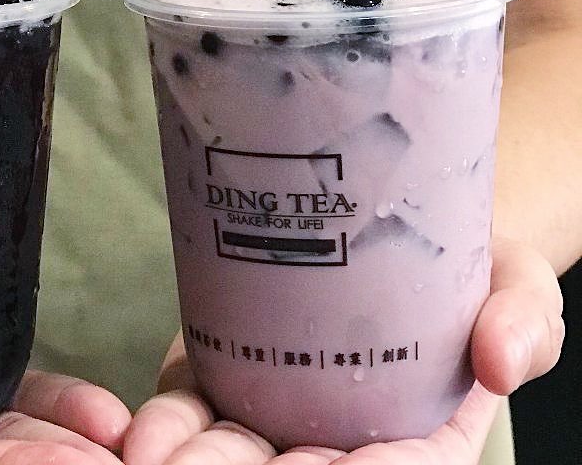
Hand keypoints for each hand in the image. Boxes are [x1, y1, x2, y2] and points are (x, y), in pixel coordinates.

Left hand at [124, 237, 563, 464]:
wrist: (397, 219)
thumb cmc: (473, 268)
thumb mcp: (519, 287)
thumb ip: (524, 321)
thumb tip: (502, 358)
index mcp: (418, 438)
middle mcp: (342, 438)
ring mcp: (279, 407)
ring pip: (235, 454)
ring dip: (196, 460)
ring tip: (157, 456)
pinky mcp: (229, 372)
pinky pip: (194, 411)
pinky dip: (165, 428)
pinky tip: (136, 434)